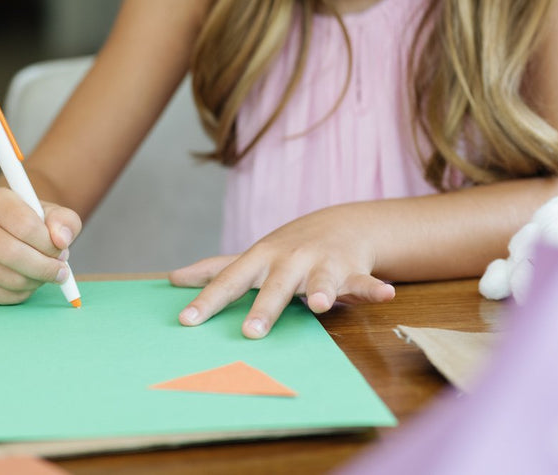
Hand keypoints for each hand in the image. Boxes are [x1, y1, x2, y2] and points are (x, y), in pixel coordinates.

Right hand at [0, 187, 80, 303]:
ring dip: (37, 281)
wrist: (10, 234)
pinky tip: (27, 280)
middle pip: (13, 254)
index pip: (24, 225)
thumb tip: (60, 240)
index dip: (49, 243)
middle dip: (44, 267)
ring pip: (10, 278)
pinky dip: (24, 293)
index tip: (61, 250)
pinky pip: (4, 296)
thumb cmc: (33, 223)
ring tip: (43, 271)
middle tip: (61, 270)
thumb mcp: (53, 215)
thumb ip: (64, 221)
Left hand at [169, 207, 395, 336]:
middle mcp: (290, 260)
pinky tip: (386, 295)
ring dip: (322, 290)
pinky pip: (364, 281)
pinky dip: (374, 288)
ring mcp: (321, 263)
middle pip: (274, 286)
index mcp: (261, 260)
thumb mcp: (250, 258)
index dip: (208, 301)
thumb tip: (172, 278)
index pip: (229, 281)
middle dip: (264, 308)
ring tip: (321, 304)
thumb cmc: (285, 250)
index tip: (187, 321)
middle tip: (250, 333)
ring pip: (321, 279)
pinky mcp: (351, 270)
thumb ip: (215, 269)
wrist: (338, 224)